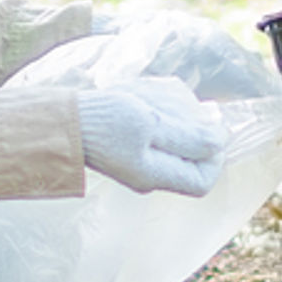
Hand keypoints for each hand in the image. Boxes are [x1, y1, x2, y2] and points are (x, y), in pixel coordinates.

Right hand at [76, 82, 229, 198]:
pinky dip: (159, 119)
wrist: (60, 119)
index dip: (216, 156)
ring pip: (173, 148)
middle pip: (190, 164)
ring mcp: (135, 165)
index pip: (202, 180)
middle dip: (196, 134)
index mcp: (155, 175)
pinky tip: (146, 102)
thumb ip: (189, 136)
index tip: (211, 127)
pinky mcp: (125, 150)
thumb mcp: (152, 123)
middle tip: (185, 107)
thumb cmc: (105, 121)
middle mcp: (148, 176)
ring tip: (161, 100)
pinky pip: (154, 138)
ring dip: (176, 122)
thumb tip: (220, 142)